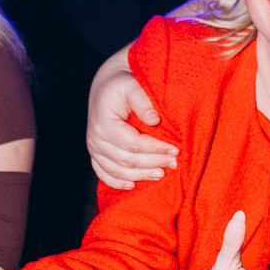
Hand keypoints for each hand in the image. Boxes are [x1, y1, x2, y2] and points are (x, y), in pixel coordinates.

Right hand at [87, 66, 177, 188]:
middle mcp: (95, 138)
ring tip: (161, 174)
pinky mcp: (95, 154)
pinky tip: (132, 185)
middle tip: (174, 163)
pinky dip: (117, 182)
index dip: (155, 149)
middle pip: (126, 160)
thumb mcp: (132, 85)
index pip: (132, 144)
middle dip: (152, 163)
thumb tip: (154, 120)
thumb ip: (142, 101)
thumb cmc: (122, 84)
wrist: (106, 85)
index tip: (175, 150)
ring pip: (117, 171)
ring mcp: (93, 148)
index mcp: (104, 123)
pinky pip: (103, 173)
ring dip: (140, 175)